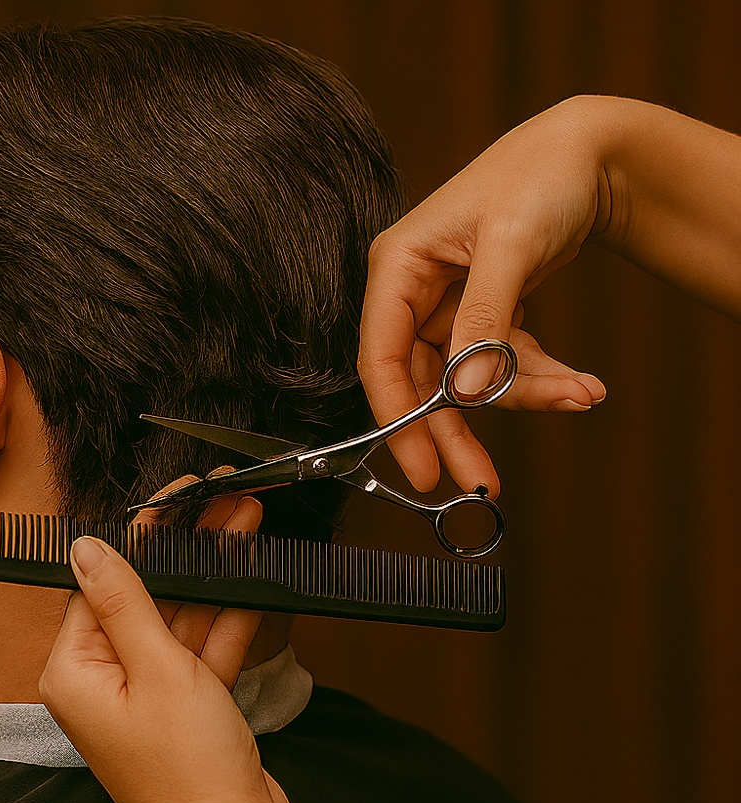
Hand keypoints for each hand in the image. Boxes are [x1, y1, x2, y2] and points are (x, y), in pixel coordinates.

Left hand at [38, 487, 299, 802]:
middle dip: (189, 550)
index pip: (100, 584)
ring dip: (216, 575)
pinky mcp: (185, 707)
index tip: (175, 499)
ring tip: (245, 522)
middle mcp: (105, 681)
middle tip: (223, 503)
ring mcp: (148, 695)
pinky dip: (228, 619)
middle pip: (145, 595)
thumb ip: (124, 601)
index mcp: (75, 672)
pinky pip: (202, 649)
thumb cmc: (186, 772)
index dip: (141, 537)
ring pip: (181, 618)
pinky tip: (252, 578)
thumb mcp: (156, 669)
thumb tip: (86, 547)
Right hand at [359, 96, 608, 495]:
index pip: (381, 358)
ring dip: (520, 397)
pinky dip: (537, 377)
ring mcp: (446, 308)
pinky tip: (579, 382)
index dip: (398, 420)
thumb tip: (465, 393)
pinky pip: (499, 364)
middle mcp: (413, 292)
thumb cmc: (540, 176)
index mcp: (398, 267)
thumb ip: (483, 320)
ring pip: (467, 381)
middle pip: (421, 383)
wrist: (591, 154)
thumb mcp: (510, 245)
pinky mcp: (479, 317)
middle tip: (480, 479)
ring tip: (579, 394)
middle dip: (456, 431)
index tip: (424, 469)